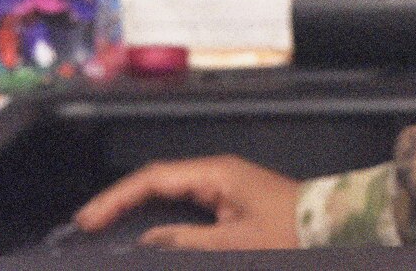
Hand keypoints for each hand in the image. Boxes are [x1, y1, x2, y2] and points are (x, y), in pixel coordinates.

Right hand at [73, 155, 302, 250]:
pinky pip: (183, 202)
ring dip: (136, 206)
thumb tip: (149, 238)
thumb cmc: (291, 232)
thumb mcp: (236, 244)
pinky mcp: (228, 199)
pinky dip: (158, 213)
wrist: (330, 226)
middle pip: (155, 181)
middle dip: (120, 200)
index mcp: (215, 173)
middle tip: (85, 225)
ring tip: (102, 226)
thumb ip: (188, 239)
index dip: (117, 198)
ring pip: (167, 191)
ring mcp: (222, 184)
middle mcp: (215, 172)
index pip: (153, 179)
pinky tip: (142, 230)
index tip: (88, 219)